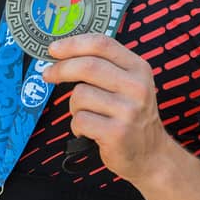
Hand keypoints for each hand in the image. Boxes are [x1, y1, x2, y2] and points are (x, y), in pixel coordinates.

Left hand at [44, 33, 173, 183]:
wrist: (152, 155)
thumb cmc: (131, 117)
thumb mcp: (129, 85)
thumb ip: (105, 67)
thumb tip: (62, 54)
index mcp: (138, 69)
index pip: (102, 44)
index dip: (73, 44)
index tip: (53, 49)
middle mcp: (136, 87)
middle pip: (88, 66)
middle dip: (61, 69)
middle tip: (48, 74)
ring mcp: (128, 111)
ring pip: (80, 95)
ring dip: (74, 106)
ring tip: (87, 115)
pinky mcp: (116, 133)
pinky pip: (80, 120)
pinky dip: (77, 126)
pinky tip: (89, 131)